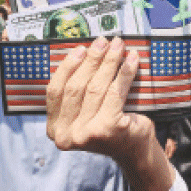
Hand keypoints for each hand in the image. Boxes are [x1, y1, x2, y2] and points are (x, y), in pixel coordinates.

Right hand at [46, 37, 174, 190]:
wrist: (135, 148)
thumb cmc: (112, 123)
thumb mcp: (88, 110)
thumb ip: (79, 91)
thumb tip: (84, 51)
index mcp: (55, 129)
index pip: (55, 91)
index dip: (68, 66)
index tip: (81, 48)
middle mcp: (66, 135)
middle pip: (77, 87)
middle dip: (92, 60)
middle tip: (103, 42)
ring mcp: (86, 134)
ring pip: (96, 87)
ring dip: (109, 62)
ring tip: (118, 46)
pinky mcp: (108, 128)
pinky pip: (115, 92)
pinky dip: (125, 72)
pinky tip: (132, 59)